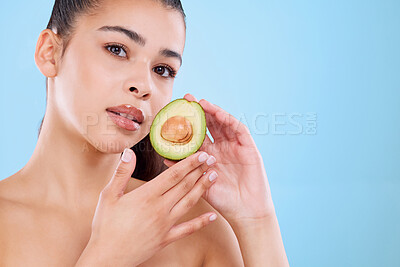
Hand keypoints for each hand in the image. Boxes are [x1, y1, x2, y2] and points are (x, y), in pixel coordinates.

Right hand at [79, 148, 217, 265]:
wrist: (107, 257)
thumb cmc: (105, 226)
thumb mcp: (108, 196)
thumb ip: (121, 173)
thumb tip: (128, 152)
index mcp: (147, 196)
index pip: (173, 175)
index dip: (189, 163)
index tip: (200, 154)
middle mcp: (160, 209)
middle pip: (184, 185)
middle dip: (199, 171)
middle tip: (212, 159)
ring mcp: (165, 224)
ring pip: (189, 202)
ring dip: (203, 188)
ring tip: (214, 177)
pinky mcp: (167, 238)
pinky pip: (188, 229)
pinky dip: (201, 222)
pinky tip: (213, 216)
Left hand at [164, 94, 275, 224]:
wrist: (245, 212)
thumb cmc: (223, 201)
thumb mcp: (199, 183)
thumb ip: (184, 169)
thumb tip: (165, 157)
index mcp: (209, 156)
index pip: (197, 135)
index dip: (188, 123)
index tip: (174, 112)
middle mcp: (222, 148)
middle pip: (210, 125)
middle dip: (199, 111)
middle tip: (186, 99)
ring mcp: (235, 147)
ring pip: (224, 124)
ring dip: (213, 112)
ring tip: (201, 102)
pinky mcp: (249, 148)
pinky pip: (239, 130)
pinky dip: (229, 120)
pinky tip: (218, 113)